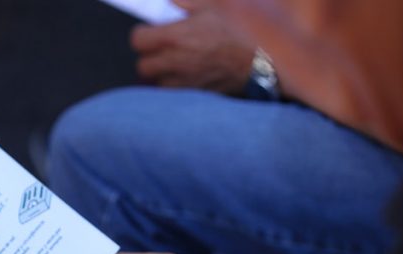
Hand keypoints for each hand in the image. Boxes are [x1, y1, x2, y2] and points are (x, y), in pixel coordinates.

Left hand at [131, 0, 254, 93]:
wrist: (264, 58)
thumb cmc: (240, 28)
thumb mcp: (213, 3)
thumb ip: (186, 1)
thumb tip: (171, 1)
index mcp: (174, 37)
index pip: (138, 40)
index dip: (143, 34)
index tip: (150, 31)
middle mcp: (174, 62)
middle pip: (143, 66)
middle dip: (149, 56)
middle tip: (161, 47)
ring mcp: (184, 81)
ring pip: (157, 82)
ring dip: (161, 72)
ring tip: (175, 62)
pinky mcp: (195, 94)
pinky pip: (175, 93)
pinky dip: (176, 84)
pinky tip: (188, 73)